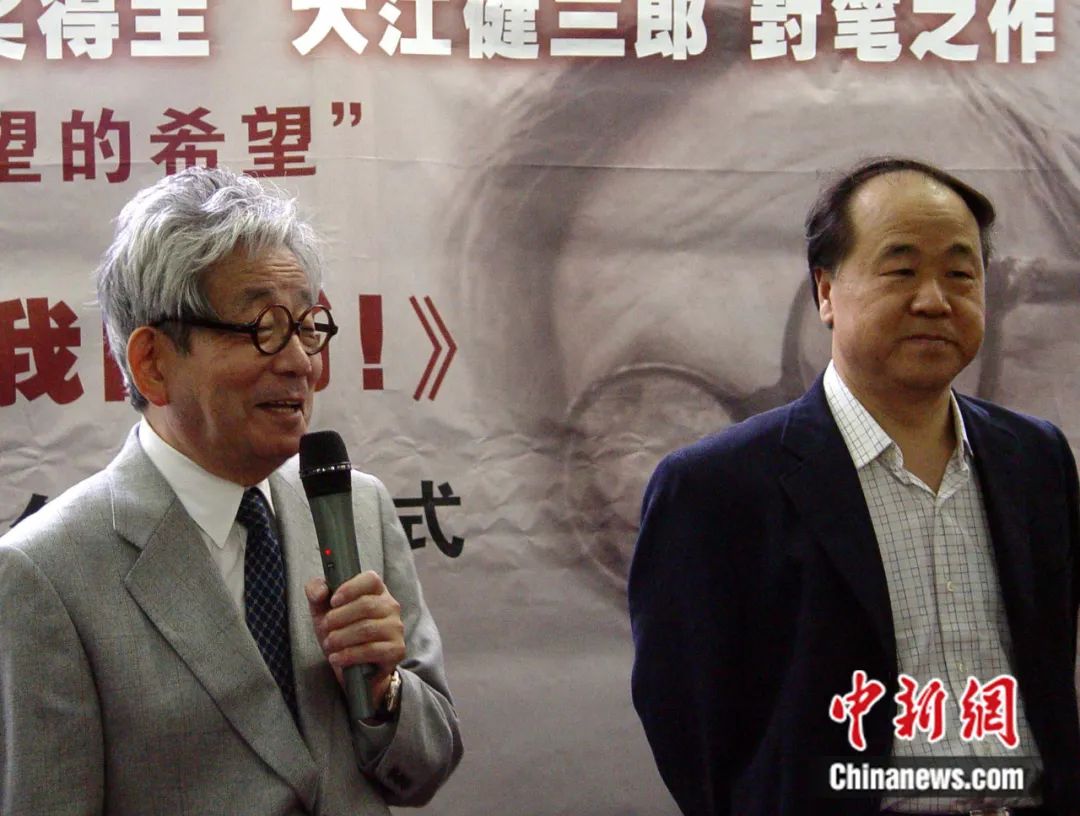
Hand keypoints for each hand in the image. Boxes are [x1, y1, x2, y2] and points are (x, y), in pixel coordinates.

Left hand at [305, 571, 404, 707]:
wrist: (354, 667)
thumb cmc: (340, 630)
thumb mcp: (323, 609)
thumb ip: (315, 591)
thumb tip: (320, 592)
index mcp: (376, 590)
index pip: (370, 579)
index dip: (350, 588)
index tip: (332, 602)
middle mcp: (391, 606)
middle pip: (366, 605)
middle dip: (339, 618)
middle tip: (325, 628)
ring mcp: (396, 628)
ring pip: (367, 629)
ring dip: (341, 638)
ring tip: (329, 644)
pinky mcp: (397, 650)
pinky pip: (372, 650)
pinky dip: (349, 654)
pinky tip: (336, 658)